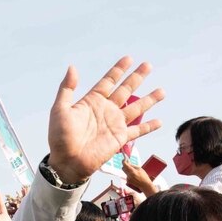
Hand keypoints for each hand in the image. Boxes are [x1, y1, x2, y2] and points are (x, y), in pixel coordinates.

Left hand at [47, 57, 164, 183]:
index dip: (118, 70)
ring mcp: (114, 124)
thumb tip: (72, 67)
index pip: (109, 81)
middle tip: (148, 65)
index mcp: (92, 101)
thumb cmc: (60, 137)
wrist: (67, 161)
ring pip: (136, 108)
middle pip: (126, 89)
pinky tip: (159, 121)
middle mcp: (106, 110)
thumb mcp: (60, 109)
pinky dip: (149, 126)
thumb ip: (67, 88)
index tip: (129, 59)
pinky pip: (138, 131)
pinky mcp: (120, 138)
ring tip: (162, 91)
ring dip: (149, 99)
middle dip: (137, 78)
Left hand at [121, 160, 156, 195]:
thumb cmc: (144, 177)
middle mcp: (128, 175)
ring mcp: (128, 178)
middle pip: (123, 168)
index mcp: (132, 171)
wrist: (144, 185)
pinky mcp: (128, 181)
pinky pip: (127, 175)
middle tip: (128, 163)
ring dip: (127, 169)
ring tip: (134, 170)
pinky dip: (129, 174)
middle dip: (125, 165)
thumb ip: (133, 166)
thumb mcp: (140, 169)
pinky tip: (134, 175)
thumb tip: (129, 163)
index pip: (125, 165)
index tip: (124, 159)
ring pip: (125, 172)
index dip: (124, 161)